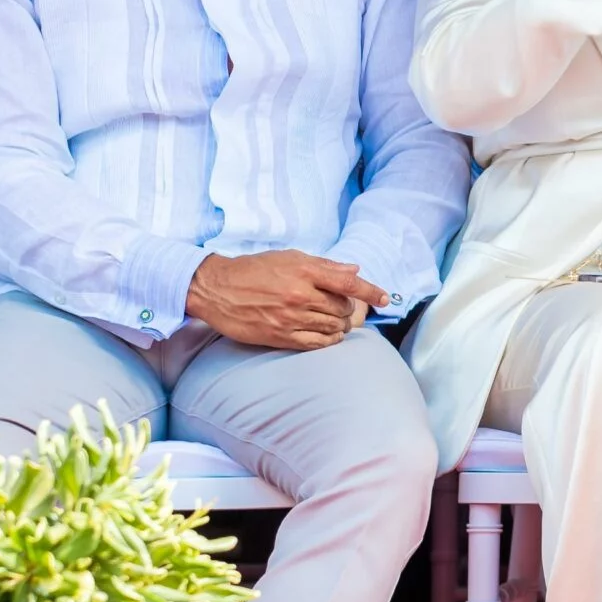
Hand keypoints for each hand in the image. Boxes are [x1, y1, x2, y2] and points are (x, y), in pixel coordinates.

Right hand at [186, 251, 384, 350]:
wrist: (217, 289)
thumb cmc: (254, 269)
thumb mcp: (289, 257)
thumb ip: (324, 265)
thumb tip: (354, 268)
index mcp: (304, 271)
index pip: (348, 282)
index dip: (370, 291)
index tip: (385, 298)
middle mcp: (300, 295)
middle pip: (342, 308)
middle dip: (348, 309)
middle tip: (341, 307)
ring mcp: (290, 318)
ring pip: (332, 327)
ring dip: (340, 326)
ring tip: (333, 320)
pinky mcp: (280, 336)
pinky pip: (316, 344)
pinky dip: (329, 341)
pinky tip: (328, 336)